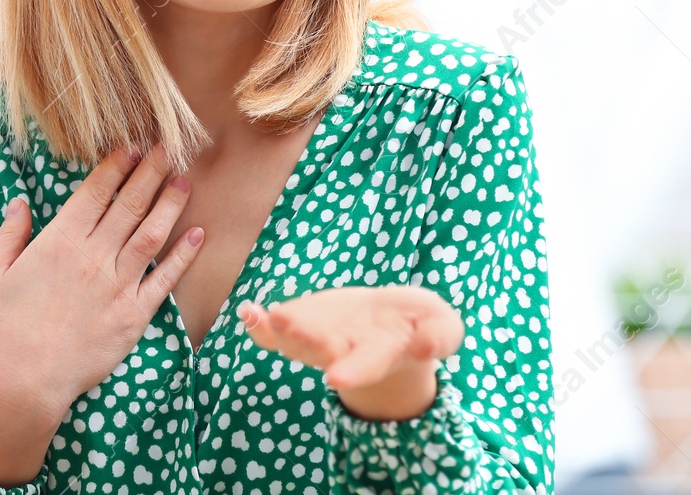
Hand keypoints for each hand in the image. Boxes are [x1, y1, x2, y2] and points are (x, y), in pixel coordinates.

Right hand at [0, 142, 204, 416]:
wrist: (22, 386)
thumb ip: (8, 236)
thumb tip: (19, 204)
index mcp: (59, 242)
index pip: (96, 191)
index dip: (117, 165)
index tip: (133, 146)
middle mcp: (93, 257)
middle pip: (130, 204)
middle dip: (151, 171)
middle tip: (169, 148)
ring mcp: (117, 286)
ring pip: (152, 234)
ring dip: (171, 203)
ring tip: (184, 180)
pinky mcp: (133, 317)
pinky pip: (165, 280)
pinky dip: (184, 255)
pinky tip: (197, 234)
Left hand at [237, 285, 463, 418]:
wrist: (393, 323)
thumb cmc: (421, 326)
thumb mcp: (442, 328)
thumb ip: (439, 337)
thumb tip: (428, 347)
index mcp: (380, 354)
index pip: (367, 364)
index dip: (354, 370)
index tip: (337, 378)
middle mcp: (346, 352)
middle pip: (325, 352)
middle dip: (311, 343)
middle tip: (295, 332)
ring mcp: (321, 340)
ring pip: (299, 342)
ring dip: (284, 332)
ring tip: (272, 316)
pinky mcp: (304, 325)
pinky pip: (277, 334)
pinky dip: (261, 327)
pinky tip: (249, 312)